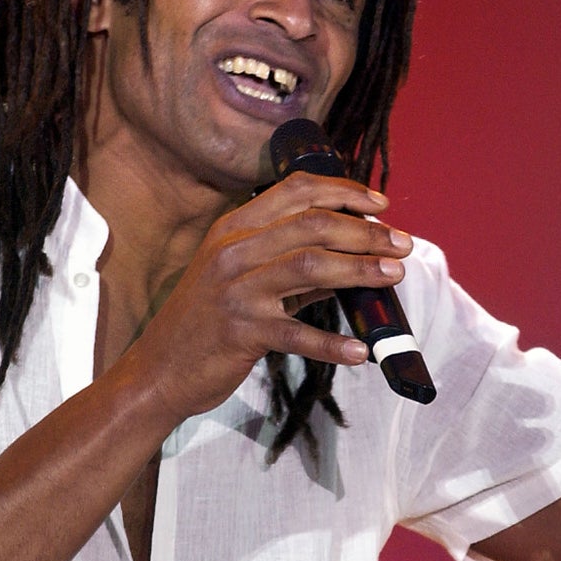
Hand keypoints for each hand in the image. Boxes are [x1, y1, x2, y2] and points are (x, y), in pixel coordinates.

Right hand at [109, 172, 413, 416]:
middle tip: (401, 244)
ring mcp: (236, 290)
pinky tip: (360, 351)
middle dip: (366, 232)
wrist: (158, 369)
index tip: (381, 203)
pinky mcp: (241, 331)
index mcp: (234, 228)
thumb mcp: (241, 278)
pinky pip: (298, 335)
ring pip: (312, 266)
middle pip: (313, 225)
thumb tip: (351, 258)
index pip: (297, 191)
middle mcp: (233, 251)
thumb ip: (291, 265)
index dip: (344, 191)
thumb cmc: (206, 321)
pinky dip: (333, 344)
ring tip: (394, 275)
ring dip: (361, 269)